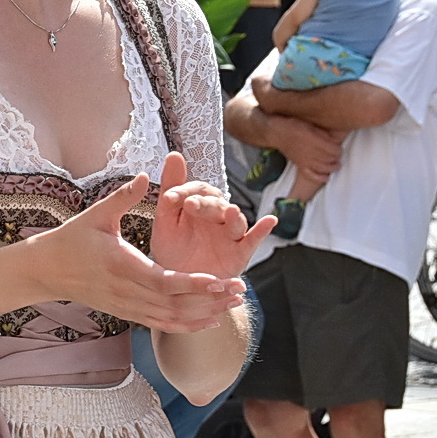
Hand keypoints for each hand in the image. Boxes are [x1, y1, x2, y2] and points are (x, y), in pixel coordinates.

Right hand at [30, 174, 246, 332]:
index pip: (163, 281)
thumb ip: (123, 196)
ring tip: (232, 304)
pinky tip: (209, 321)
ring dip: (203, 314)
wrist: (47, 270)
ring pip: (170, 318)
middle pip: (174, 303)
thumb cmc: (72, 238)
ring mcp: (126, 306)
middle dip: (209, 299)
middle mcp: (125, 291)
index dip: (192, 284)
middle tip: (239, 289)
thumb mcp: (96, 214)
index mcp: (121, 265)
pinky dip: (186, 325)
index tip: (218, 279)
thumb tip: (146, 175)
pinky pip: (160, 324)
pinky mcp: (126, 313)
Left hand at [148, 152, 273, 279]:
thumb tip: (174, 154)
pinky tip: (270, 220)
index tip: (169, 198)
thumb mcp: (166, 219)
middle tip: (191, 205)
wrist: (177, 283)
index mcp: (199, 205)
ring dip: (234, 216)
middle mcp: (217, 216)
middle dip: (205, 204)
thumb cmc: (172, 249)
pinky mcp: (240, 253)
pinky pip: (253, 240)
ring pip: (235, 221)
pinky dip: (262, 230)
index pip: (197, 190)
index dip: (184, 191)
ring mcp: (230, 234)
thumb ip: (171, 188)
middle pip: (216, 204)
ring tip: (231, 211)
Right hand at [267, 113, 344, 183]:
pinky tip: (327, 177)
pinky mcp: (300, 166)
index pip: (334, 150)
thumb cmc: (292, 126)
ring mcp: (305, 161)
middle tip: (337, 154)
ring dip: (332, 167)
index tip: (338, 147)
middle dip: (336, 157)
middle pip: (330, 159)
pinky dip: (321, 178)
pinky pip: (312, 175)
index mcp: (314, 141)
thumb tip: (334, 140)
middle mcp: (311, 153)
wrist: (276, 133)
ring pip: (324, 168)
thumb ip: (322, 133)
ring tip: (336, 165)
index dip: (339, 149)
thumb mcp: (309, 125)